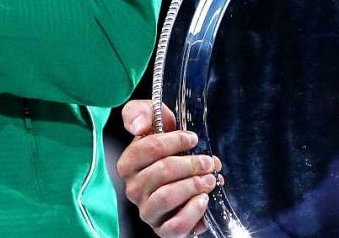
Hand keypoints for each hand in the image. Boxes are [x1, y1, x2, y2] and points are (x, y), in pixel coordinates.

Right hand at [117, 99, 221, 236]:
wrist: (181, 177)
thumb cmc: (166, 147)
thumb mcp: (154, 121)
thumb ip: (141, 113)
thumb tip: (138, 126)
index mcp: (128, 164)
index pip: (148, 148)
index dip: (174, 141)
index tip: (192, 138)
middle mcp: (133, 189)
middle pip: (161, 171)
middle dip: (190, 164)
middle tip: (208, 162)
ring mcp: (147, 211)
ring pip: (166, 197)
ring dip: (193, 185)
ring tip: (210, 179)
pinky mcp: (163, 229)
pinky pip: (175, 226)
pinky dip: (193, 212)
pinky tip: (204, 199)